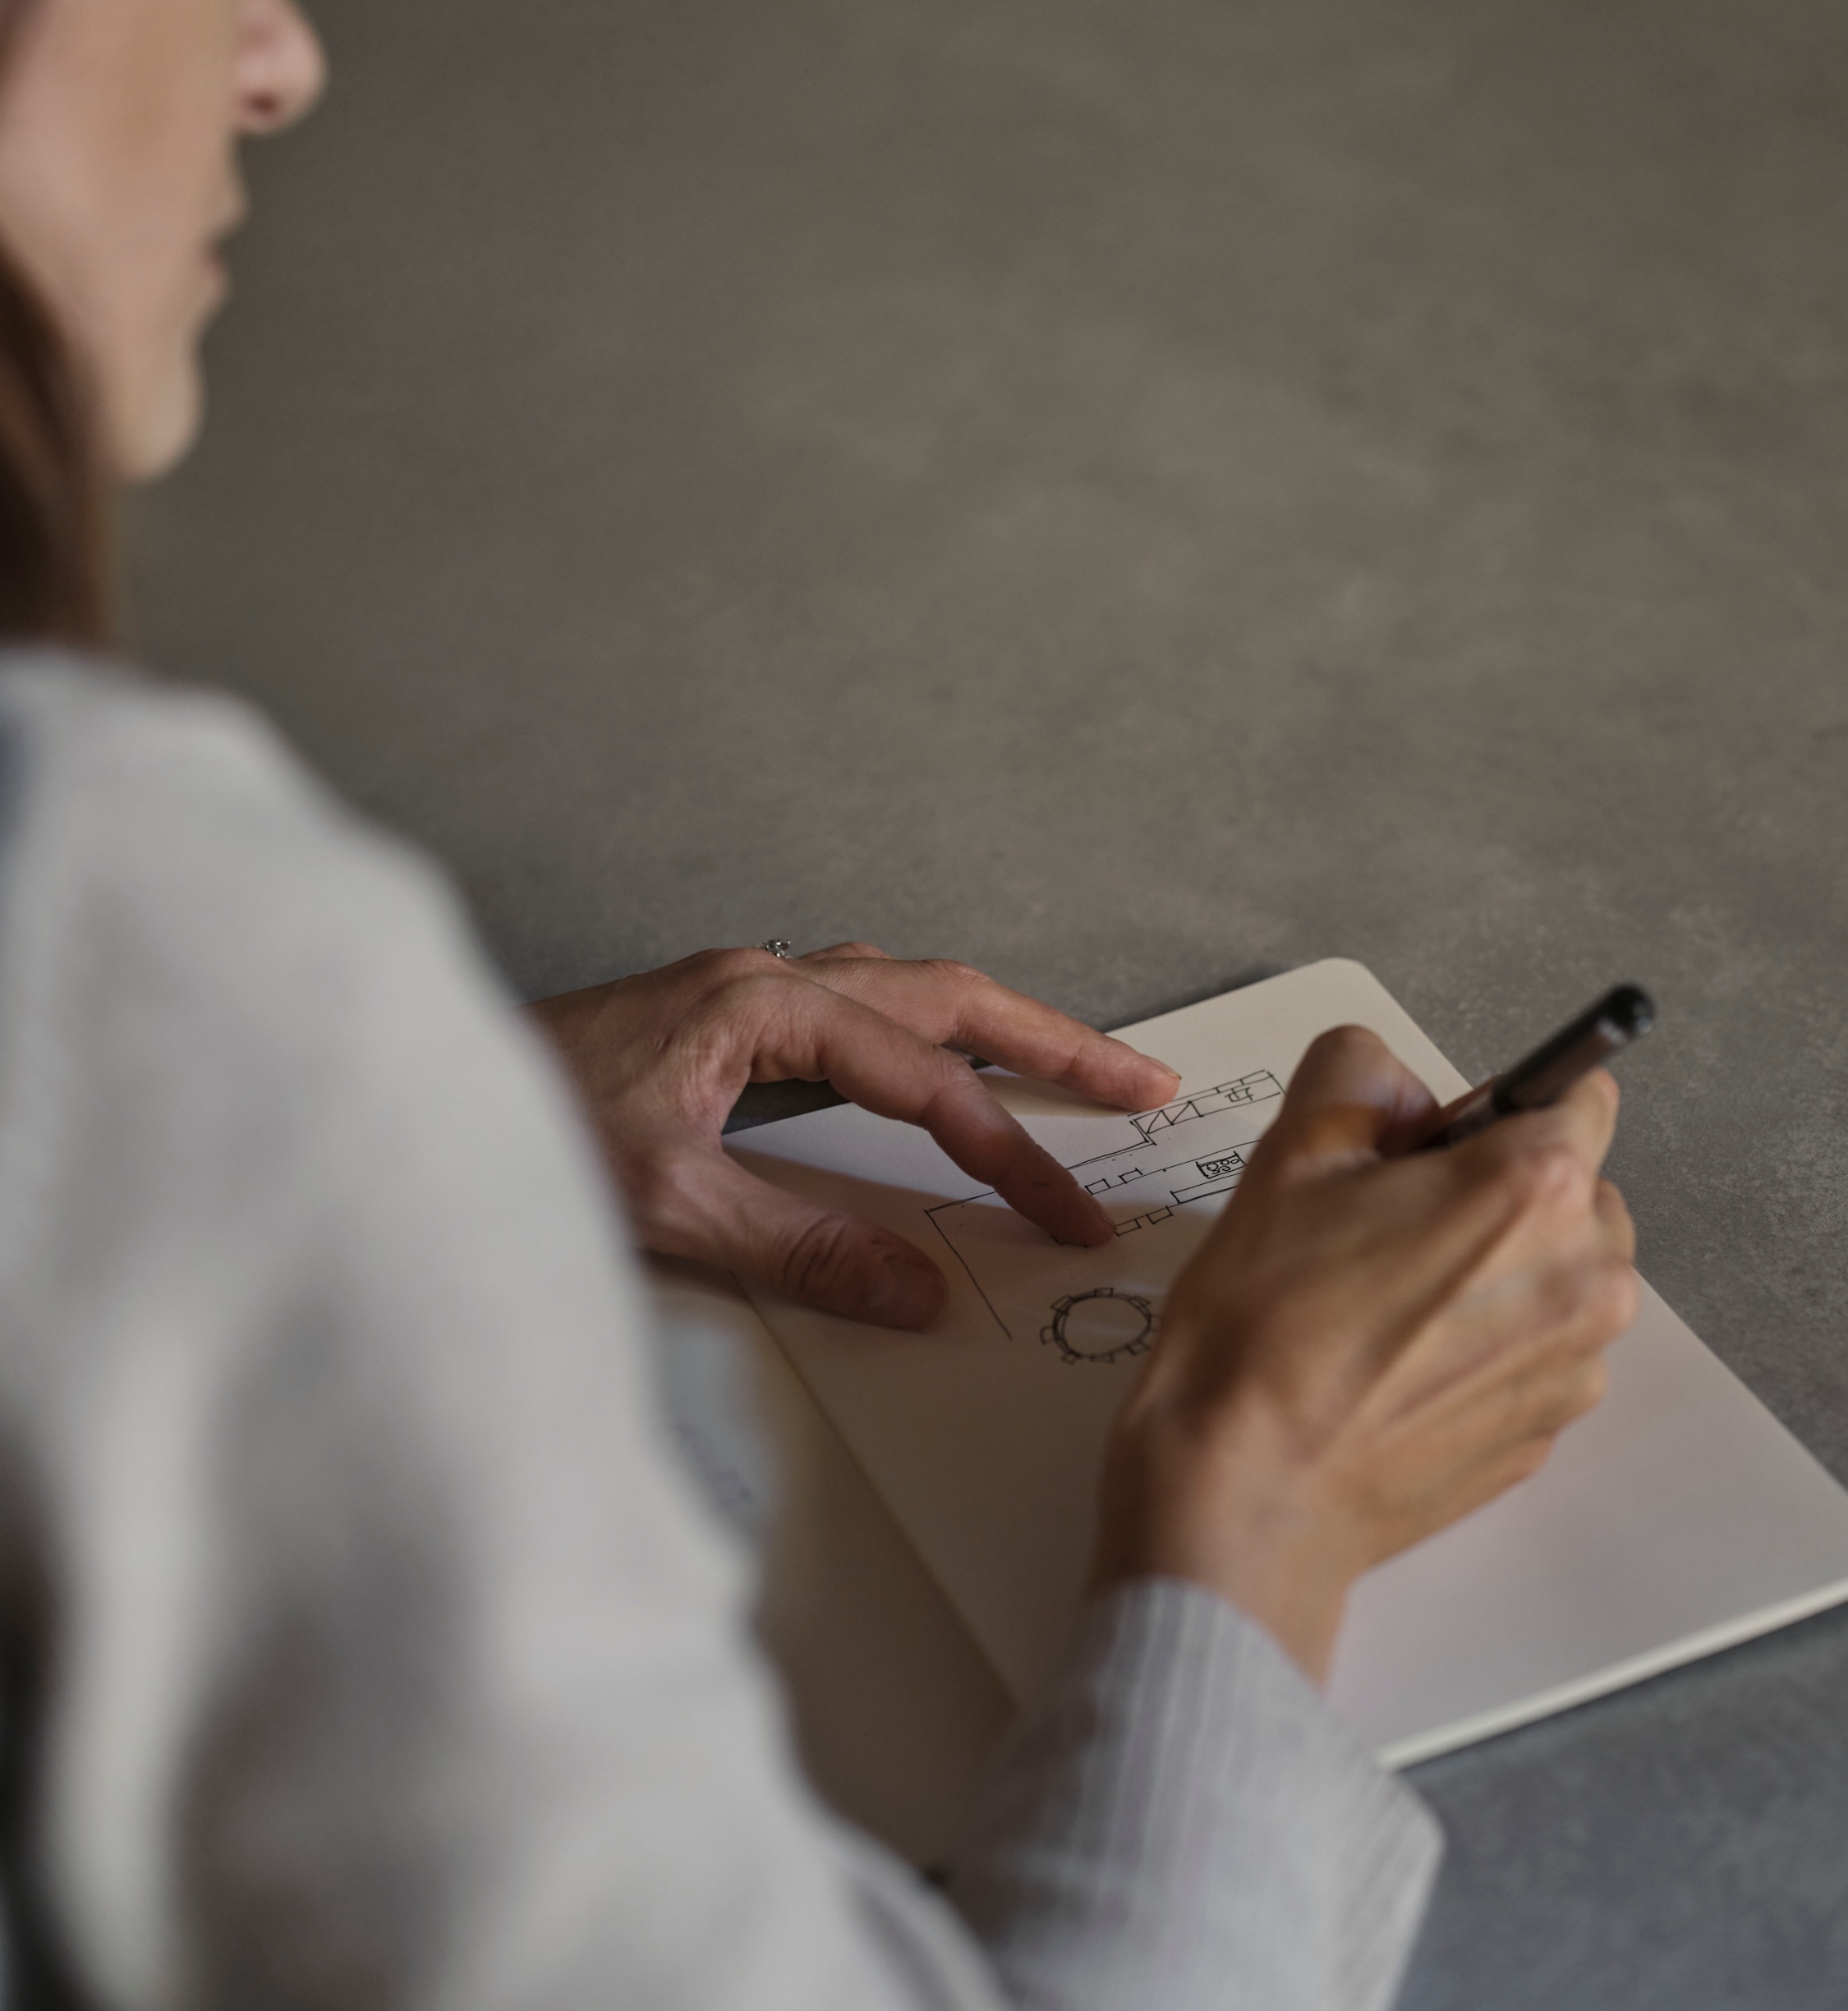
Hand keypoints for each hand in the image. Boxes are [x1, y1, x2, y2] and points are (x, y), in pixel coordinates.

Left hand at [531, 945, 1178, 1330]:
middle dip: (1051, 1041)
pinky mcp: (723, 1013)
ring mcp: (743, 986)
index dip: (1006, 1151)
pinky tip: (937, 1061)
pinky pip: (861, 1004)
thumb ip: (803, 1247)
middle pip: (945, 995)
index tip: (1068, 1215)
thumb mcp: (668, 1207)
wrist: (410, 1099)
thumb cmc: (524, 1136)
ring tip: (1072, 1064)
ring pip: (905, 988)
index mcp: (761, 1006)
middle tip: (1145, 1083)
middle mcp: (764, 976)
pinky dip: (927, 1029)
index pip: (923, 1082)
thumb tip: (922, 1293)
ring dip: (994, 1025)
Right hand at [1090, 1025, 1636, 1682]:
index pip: (1582, 1094)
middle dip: (1502, 1192)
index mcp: (1535, 1189)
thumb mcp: (1291, 1151)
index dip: (1499, 1107)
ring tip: (1386, 1305)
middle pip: (1575, 1192)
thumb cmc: (1265, 1317)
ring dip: (1498, 1271)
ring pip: (1558, 1277)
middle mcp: (1586, 1278)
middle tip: (1389, 1227)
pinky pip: (1534, 1354)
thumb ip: (1361, 1074)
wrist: (1248, 1492)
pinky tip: (1396, 1367)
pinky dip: (1485, 1345)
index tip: (1433, 1145)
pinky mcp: (1545, 1437)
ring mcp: (1574, 1369)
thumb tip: (1407, 1096)